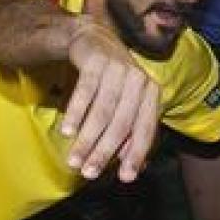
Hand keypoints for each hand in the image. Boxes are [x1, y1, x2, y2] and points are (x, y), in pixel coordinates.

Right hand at [62, 20, 162, 181]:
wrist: (96, 41)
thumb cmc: (114, 83)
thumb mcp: (127, 107)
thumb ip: (130, 136)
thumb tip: (132, 171)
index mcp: (152, 94)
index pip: (146, 129)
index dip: (136, 155)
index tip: (124, 178)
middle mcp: (139, 80)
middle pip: (122, 123)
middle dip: (104, 151)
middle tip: (88, 173)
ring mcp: (119, 68)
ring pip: (103, 111)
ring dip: (87, 138)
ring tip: (73, 159)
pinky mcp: (98, 60)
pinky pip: (86, 91)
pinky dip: (76, 113)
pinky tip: (67, 131)